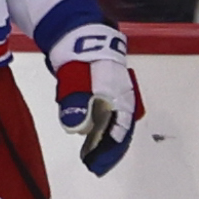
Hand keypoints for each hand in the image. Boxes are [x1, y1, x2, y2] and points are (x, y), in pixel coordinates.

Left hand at [50, 22, 141, 175]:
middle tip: (96, 166)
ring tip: (94, 155)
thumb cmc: (82, 56)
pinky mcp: (106, 90)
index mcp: (119, 97)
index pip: (118, 131)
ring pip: (115, 123)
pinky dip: (103, 128)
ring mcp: (115, 94)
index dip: (108, 150)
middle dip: (109, 149)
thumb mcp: (77, 80)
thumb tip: (76, 127)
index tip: (97, 164)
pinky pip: (109, 115)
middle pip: (119, 130)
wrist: (82, 33)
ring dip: (105, 140)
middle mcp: (122, 98)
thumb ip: (76, 103)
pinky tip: (92, 134)